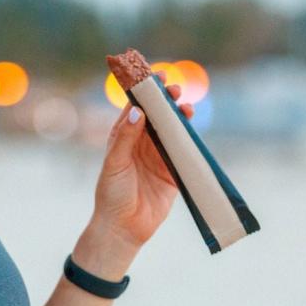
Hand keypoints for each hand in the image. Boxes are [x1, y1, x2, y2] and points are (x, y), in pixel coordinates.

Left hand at [94, 71, 194, 248]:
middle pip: (158, 117)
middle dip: (167, 101)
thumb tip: (137, 111)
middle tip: (176, 89)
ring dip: (180, 119)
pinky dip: (190, 141)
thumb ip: (125, 138)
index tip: (156, 76)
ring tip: (186, 108)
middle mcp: (142, 145)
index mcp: (124, 138)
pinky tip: (194, 131)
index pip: (136, 108)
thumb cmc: (111, 195)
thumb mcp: (115, 164)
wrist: (122, 229)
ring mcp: (159, 158)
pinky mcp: (173, 173)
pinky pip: (184, 153)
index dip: (146, 92)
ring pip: (173, 132)